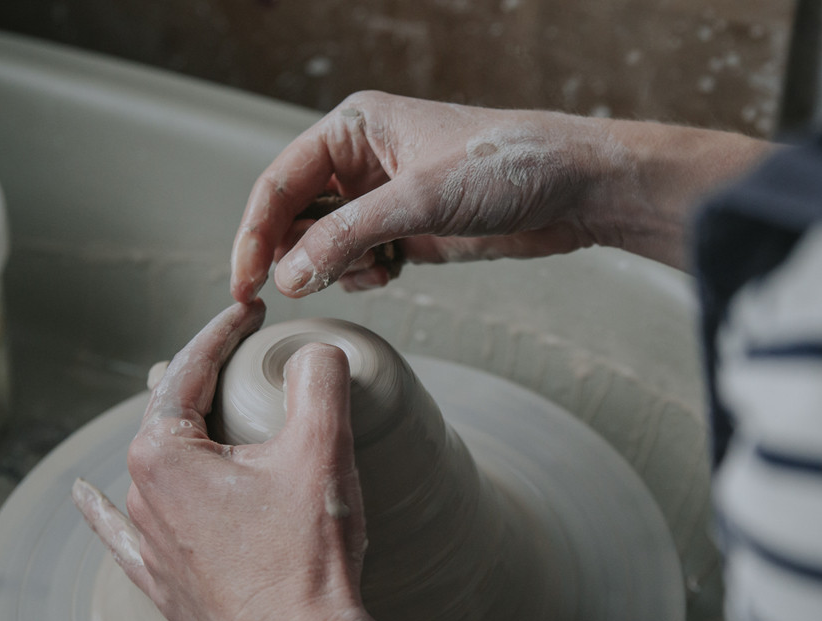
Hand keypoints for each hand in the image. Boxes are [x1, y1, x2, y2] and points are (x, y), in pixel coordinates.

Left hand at [72, 302, 370, 620]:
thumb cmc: (308, 555)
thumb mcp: (323, 449)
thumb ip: (318, 379)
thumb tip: (314, 352)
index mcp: (163, 454)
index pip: (191, 369)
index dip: (224, 331)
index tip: (252, 311)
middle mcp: (141, 495)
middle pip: (169, 414)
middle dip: (206, 379)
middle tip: (248, 359)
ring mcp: (148, 544)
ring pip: (153, 467)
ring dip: (182, 433)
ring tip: (202, 407)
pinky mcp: (164, 583)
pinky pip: (123, 535)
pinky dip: (106, 511)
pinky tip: (87, 499)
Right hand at [230, 91, 629, 299]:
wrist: (576, 188)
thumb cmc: (508, 165)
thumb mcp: (420, 199)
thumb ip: (348, 236)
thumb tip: (289, 275)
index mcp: (354, 130)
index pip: (280, 184)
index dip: (255, 234)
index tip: (244, 283)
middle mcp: (364, 160)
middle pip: (297, 216)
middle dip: (298, 255)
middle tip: (302, 289)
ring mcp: (387, 198)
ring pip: (327, 243)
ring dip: (336, 268)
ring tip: (375, 270)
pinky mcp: (412, 230)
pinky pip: (362, 259)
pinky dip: (366, 274)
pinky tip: (392, 272)